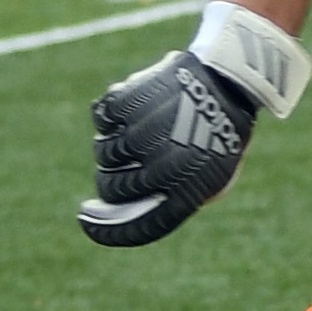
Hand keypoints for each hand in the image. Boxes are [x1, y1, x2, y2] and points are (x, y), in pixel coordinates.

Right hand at [78, 50, 258, 247]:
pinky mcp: (130, 104)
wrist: (226, 80)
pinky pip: (101, 119)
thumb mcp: (210, 175)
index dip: (107, 230)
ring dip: (112, 145)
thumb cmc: (216, 133)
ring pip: (103, 153)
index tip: (85, 219)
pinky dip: (109, 115)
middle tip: (120, 165)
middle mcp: (164, 168)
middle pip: (111, 189)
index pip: (140, 226)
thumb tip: (122, 211)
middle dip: (109, 180)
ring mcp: (144, 135)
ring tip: (138, 129)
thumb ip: (173, 199)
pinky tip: (131, 109)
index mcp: (188, 192)